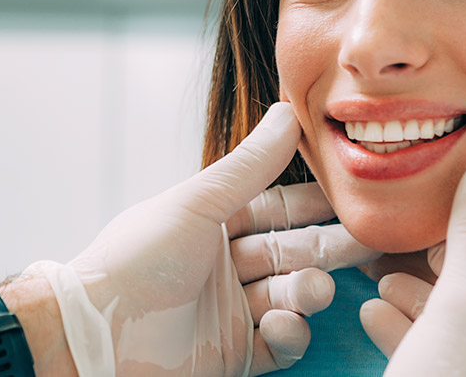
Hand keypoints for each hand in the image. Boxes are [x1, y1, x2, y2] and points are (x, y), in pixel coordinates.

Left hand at [25, 103, 378, 375]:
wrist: (96, 332)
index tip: (354, 196)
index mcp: (212, 223)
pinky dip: (292, 334)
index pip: (277, 208)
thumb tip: (288, 111)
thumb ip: (248, 166)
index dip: (315, 204)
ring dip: (308, 291)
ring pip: (290, 297)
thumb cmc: (135, 260)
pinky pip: (280, 344)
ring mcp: (230, 310)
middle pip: (291, 252)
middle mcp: (224, 265)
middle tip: (368, 243)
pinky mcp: (233, 353)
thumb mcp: (196, 204)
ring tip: (311, 289)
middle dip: (328, 248)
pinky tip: (286, 324)